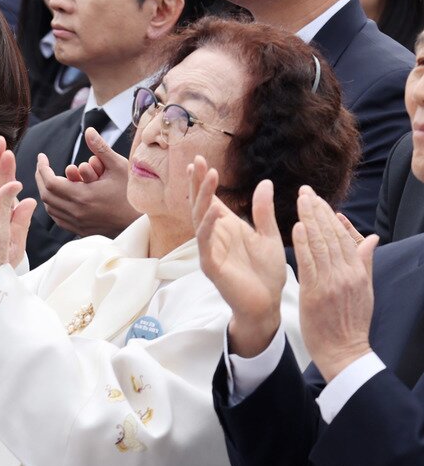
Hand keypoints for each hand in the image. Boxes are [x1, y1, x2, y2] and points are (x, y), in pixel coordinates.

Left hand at [35, 128, 138, 236]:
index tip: (42, 157)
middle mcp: (76, 212)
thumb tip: (89, 131)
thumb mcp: (118, 167)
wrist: (141, 222)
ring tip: (48, 179)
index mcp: (82, 196)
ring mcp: (77, 223)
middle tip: (42, 166)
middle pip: (46, 195)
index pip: (50, 182)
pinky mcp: (80, 231)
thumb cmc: (131, 193)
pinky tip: (58, 197)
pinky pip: (58, 219)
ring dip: (46, 193)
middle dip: (40, 178)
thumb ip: (101, 148)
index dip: (42, 168)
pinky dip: (54, 206)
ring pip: (50, 208)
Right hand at [190, 157, 283, 356]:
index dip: (203, 182)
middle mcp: (214, 236)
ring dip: (203, 197)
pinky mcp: (212, 266)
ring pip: (200, 219)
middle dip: (197, 183)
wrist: (266, 305)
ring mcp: (210, 251)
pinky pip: (205, 243)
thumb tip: (264, 182)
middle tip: (196, 161)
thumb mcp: (269, 236)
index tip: (200, 160)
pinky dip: (207, 226)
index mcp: (226, 228)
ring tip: (208, 176)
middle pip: (200, 204)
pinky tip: (213, 210)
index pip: (210, 200)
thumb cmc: (266, 274)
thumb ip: (263, 211)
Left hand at [293, 186, 377, 380]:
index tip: (318, 199)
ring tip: (300, 201)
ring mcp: (331, 282)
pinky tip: (296, 227)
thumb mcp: (364, 289)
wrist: (344, 351)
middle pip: (332, 235)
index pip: (343, 236)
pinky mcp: (315, 292)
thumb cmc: (351, 322)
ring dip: (309, 220)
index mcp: (358, 271)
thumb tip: (372, 238)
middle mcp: (346, 273)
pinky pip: (309, 263)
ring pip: (320, 244)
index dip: (330, 216)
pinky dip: (303, 243)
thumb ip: (365, 262)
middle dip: (318, 211)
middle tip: (305, 191)